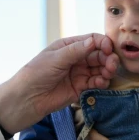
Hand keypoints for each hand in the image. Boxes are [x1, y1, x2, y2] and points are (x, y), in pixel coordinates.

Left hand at [0, 34, 117, 134]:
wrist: (26, 99)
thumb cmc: (36, 74)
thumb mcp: (56, 59)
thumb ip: (76, 50)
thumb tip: (95, 40)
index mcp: (68, 46)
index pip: (92, 40)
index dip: (103, 43)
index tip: (109, 49)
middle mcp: (75, 58)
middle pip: (99, 55)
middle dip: (108, 58)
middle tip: (112, 65)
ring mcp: (78, 73)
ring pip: (100, 69)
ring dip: (107, 70)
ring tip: (107, 74)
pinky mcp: (80, 89)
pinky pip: (96, 83)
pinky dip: (101, 82)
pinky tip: (100, 83)